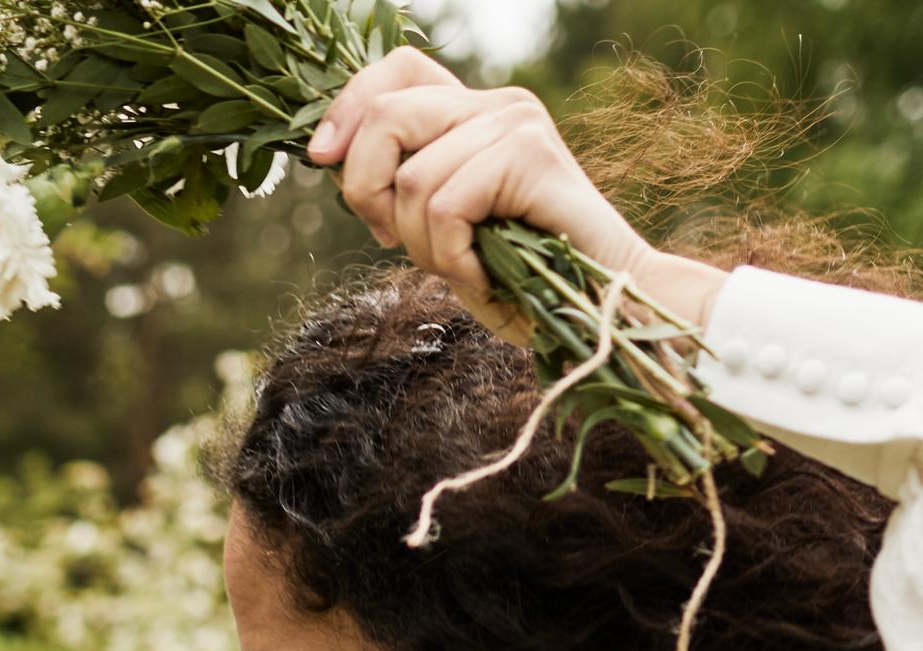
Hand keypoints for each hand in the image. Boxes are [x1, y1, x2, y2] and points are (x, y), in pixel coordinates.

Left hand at [306, 49, 714, 336]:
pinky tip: (483, 276)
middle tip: (389, 240)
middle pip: (386, 116)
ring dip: (422, 245)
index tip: (322, 158)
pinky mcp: (531, 155)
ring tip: (463, 268)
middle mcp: (496, 104)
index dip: (347, 107)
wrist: (600, 307)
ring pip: (412, 178)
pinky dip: (453, 257)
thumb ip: (400, 187)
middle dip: (366, 191)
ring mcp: (516, 123)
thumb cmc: (523, 280)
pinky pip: (447, 205)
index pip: (396, 70)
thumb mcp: (442, 229)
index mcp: (473, 113)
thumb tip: (333, 156)